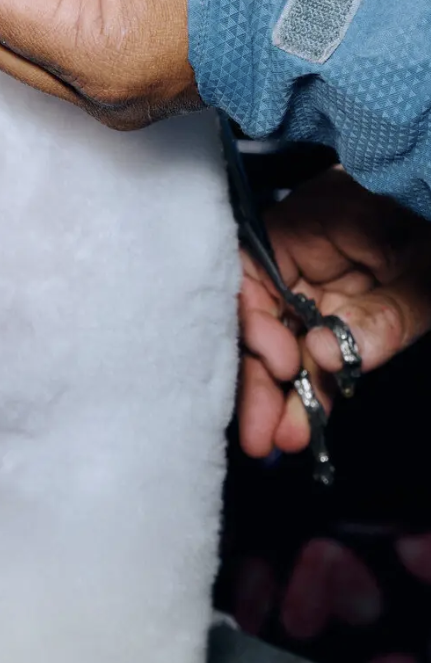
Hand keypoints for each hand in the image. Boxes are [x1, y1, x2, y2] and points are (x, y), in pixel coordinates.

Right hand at [238, 169, 430, 457]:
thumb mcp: (422, 268)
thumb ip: (381, 312)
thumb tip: (326, 356)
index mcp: (306, 223)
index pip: (249, 271)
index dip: (254, 321)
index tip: (282, 364)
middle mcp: (298, 254)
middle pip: (260, 315)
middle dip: (260, 377)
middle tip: (262, 434)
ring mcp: (317, 285)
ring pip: (284, 342)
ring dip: (283, 393)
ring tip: (283, 439)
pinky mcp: (337, 312)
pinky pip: (314, 350)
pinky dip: (313, 385)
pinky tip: (305, 423)